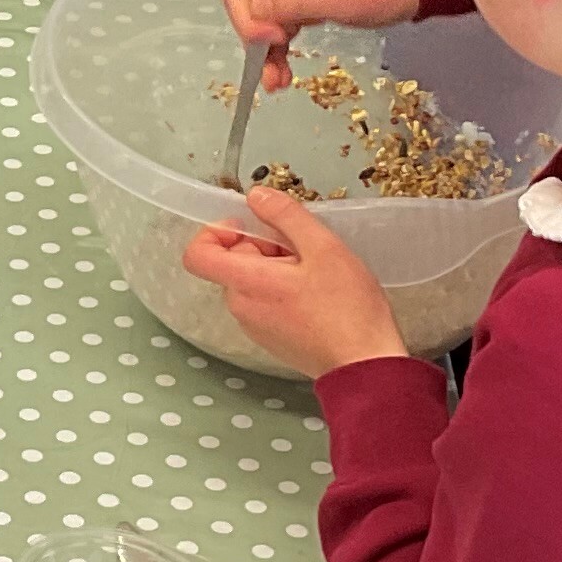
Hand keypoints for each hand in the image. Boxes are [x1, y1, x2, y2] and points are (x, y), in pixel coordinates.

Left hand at [181, 184, 404, 377]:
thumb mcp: (323, 246)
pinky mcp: (270, 339)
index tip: (248, 226)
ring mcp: (254, 327)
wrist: (364, 365)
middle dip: (263, 248)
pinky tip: (316, 296)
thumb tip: (256, 196)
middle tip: (304, 252)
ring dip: (276, 269)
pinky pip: (264, 302)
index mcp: (246, 283)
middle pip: (232, 263)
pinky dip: (282, 290)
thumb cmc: (348, 307)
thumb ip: (285, 215)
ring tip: (315, 275)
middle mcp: (241, 307)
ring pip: (251, 282)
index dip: (215, 232)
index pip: (197, 255)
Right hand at [226, 0, 421, 76]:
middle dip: (250, 20)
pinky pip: (279, 28)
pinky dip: (276, 54)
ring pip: (260, 14)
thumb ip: (297, 1)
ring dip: (261, 47)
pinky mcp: (307, 6)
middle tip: (273, 41)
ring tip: (276, 78)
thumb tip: (256, 8)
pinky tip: (281, 77)